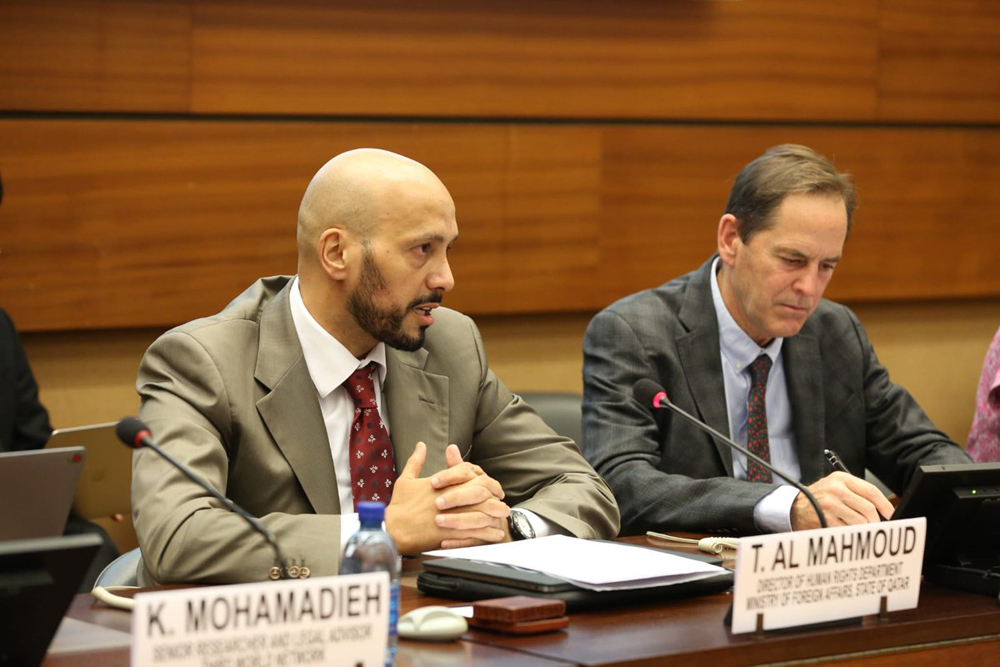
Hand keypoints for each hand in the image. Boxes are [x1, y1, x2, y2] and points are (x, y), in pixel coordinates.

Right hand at [385, 443, 508, 553]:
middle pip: (480, 490)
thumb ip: (416, 461)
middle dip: (494, 492)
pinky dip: (489, 533)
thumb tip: (420, 445)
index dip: (480, 475)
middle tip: (500, 497)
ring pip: (482, 511)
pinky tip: (496, 534)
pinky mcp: (452, 533)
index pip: (467, 472)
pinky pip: (477, 532)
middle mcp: (449, 497)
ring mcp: (452, 515)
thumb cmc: (398, 506)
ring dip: (495, 513)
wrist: (392, 530)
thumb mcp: (406, 479)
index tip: (487, 481)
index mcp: (441, 483)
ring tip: (503, 516)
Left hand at [434, 444, 508, 548]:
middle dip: (456, 498)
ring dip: (457, 520)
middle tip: (436, 503)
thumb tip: (451, 447)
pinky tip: (444, 542)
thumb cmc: (473, 501)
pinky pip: (477, 540)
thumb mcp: (465, 482)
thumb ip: (457, 467)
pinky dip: (460, 541)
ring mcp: (492, 517)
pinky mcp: (490, 537)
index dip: (451, 476)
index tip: (433, 481)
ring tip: (438, 522)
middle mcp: (489, 498)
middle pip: (477, 494)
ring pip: (477, 518)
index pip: (469, 473)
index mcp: (482, 482)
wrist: (494, 524)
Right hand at [791, 471, 894, 529]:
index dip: (884, 504)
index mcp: (841, 478)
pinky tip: (848, 532)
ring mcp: (830, 504)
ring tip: (862, 530)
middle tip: (876, 526)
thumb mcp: (835, 486)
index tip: (890, 514)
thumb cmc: (819, 499)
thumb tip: (881, 508)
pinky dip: (852, 533)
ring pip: (861, 521)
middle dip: (876, 521)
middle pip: (868, 508)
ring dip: (865, 529)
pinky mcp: (826, 518)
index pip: (871, 491)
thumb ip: (856, 493)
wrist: (793, 507)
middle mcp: (836, 489)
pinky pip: (849, 530)